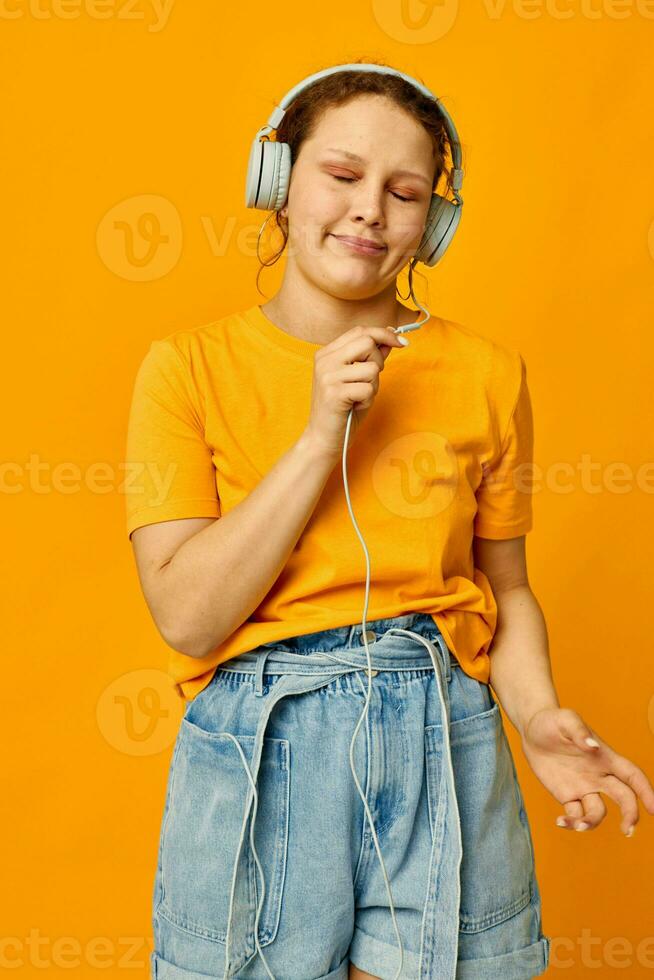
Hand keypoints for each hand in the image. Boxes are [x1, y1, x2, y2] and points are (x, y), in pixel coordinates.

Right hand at [304, 324, 406, 458]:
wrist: (323, 438)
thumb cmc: (343, 409)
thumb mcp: (358, 378)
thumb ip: (371, 357)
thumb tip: (391, 335)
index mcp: (327, 353)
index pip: (359, 331)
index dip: (384, 334)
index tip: (402, 342)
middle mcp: (324, 361)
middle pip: (367, 342)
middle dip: (379, 360)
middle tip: (370, 380)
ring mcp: (328, 376)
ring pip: (372, 367)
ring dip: (373, 385)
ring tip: (359, 397)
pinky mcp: (334, 393)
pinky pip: (368, 388)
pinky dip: (368, 399)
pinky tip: (355, 406)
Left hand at [520, 707, 653, 835]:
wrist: (532, 729)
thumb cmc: (552, 721)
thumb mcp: (565, 719)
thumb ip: (580, 731)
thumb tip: (594, 746)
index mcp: (606, 757)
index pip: (633, 776)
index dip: (646, 791)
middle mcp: (599, 775)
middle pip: (624, 798)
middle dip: (630, 815)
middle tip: (627, 831)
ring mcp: (584, 787)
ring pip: (598, 812)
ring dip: (592, 822)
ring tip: (577, 824)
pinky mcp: (567, 795)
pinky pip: (575, 814)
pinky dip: (571, 822)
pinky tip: (560, 821)